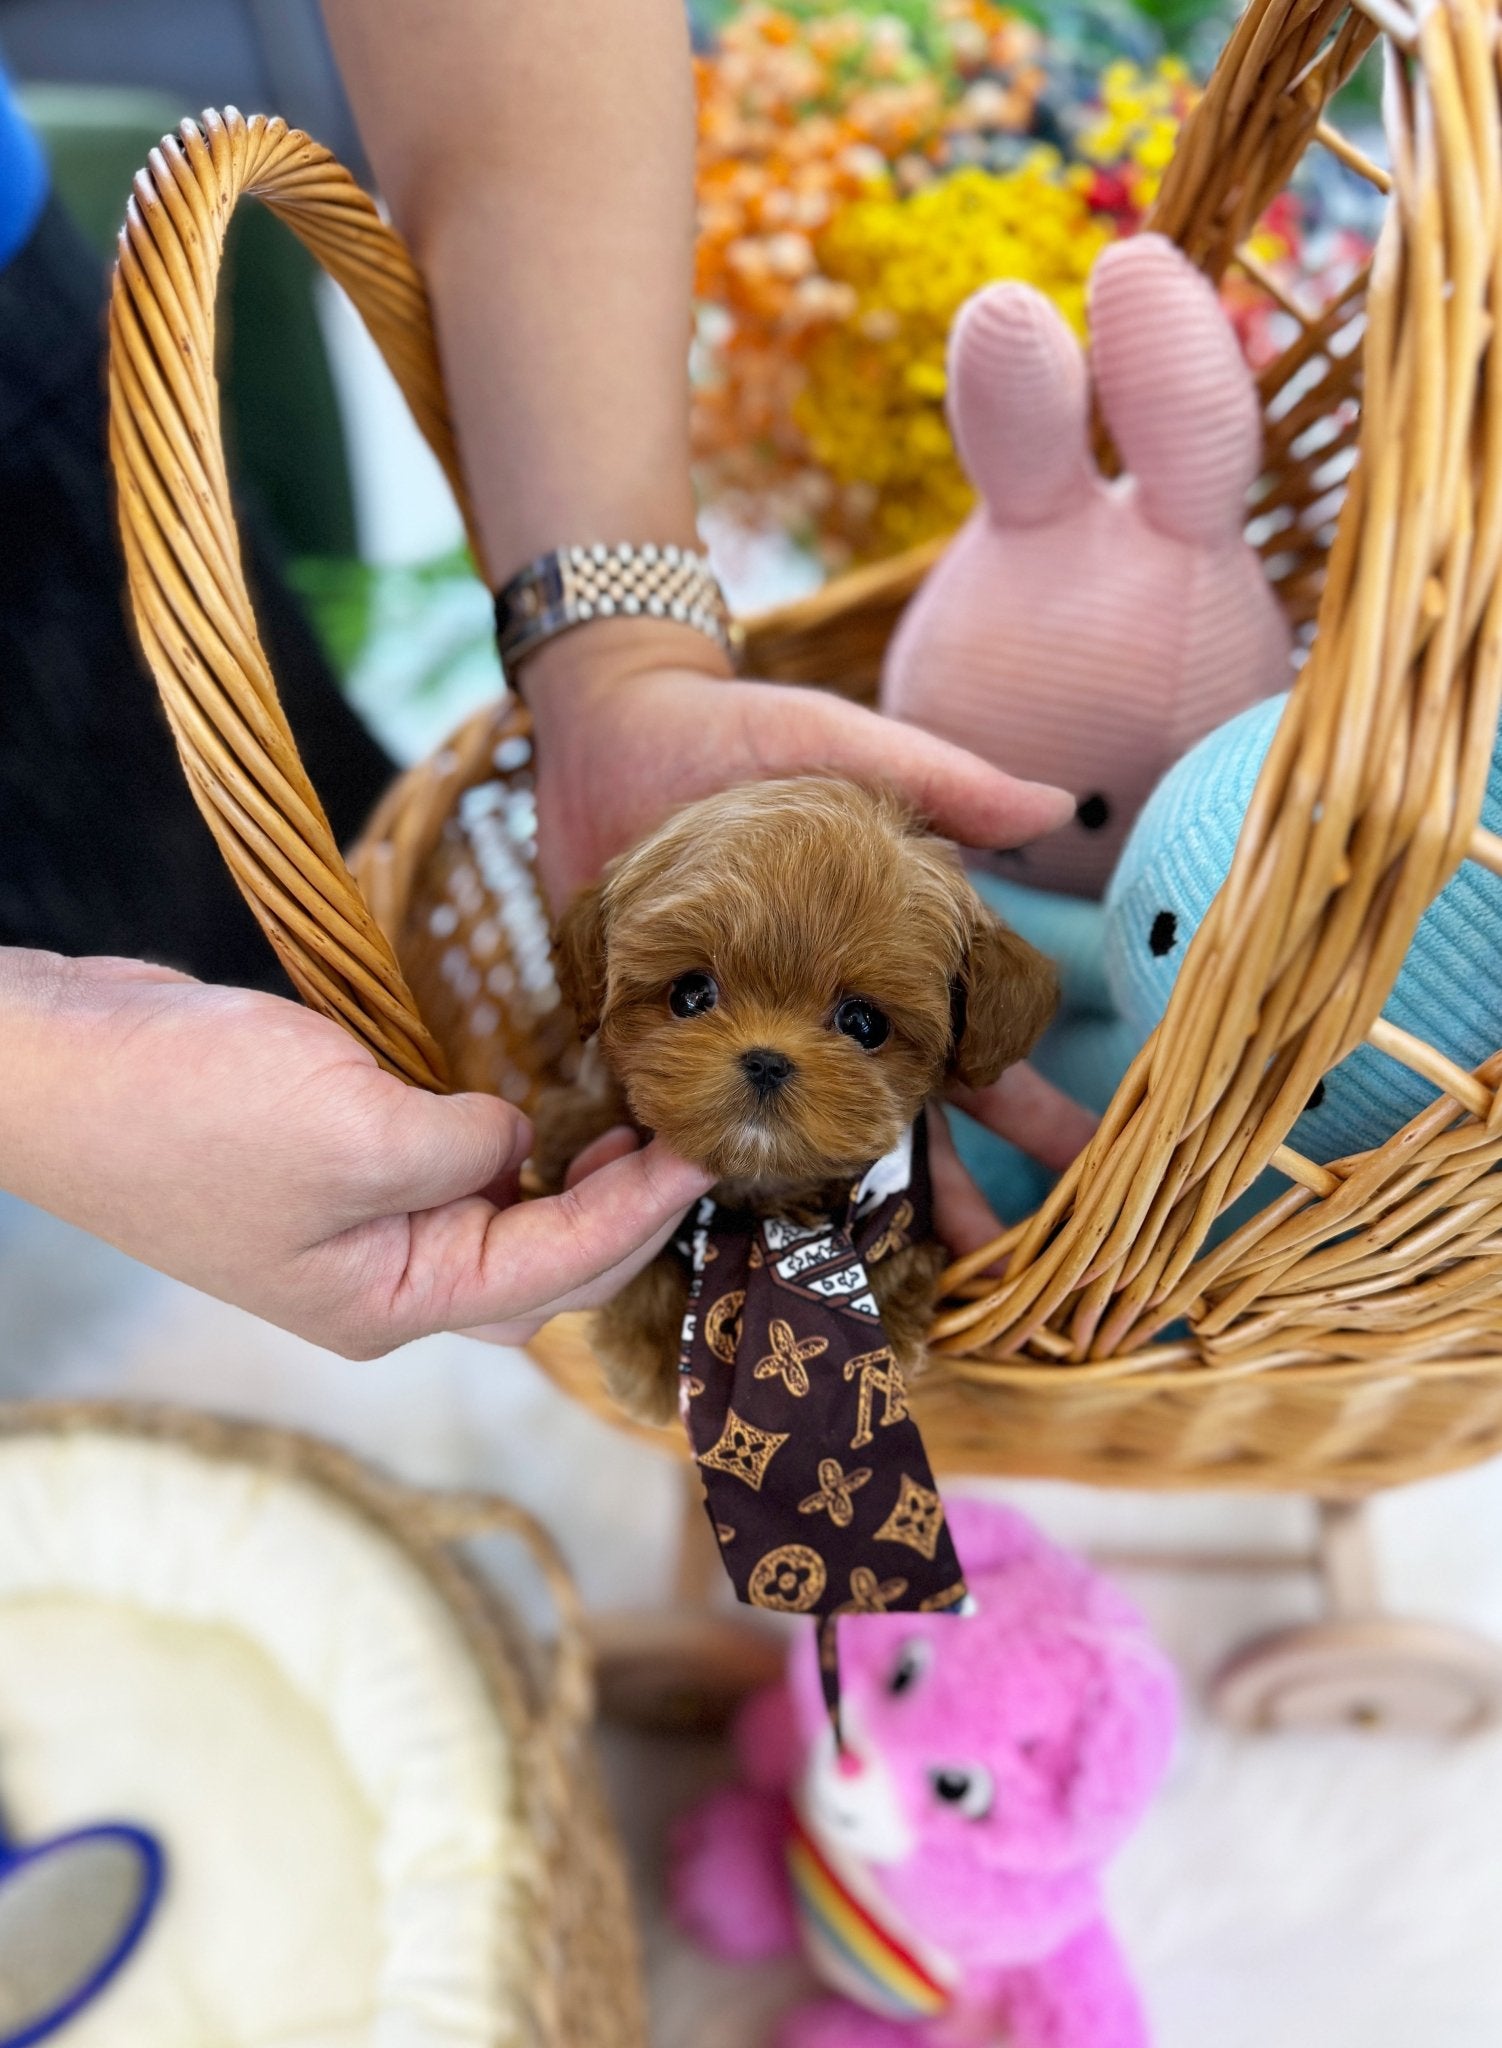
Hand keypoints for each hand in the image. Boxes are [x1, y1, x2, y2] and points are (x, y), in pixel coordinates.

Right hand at [0, 952, 710, 1356]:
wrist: (60, 1064)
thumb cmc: (190, 1110)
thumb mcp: (357, 1128)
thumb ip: (466, 1148)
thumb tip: (516, 1140)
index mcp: (389, 1303)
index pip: (554, 1272)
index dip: (642, 1213)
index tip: (707, 1154)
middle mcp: (382, 1285)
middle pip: (540, 1270)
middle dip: (623, 1215)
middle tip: (685, 1142)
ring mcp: (355, 1234)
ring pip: (500, 1227)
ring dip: (572, 1184)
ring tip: (633, 1127)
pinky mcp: (336, 1174)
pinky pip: (452, 1178)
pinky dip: (508, 1149)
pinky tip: (542, 1110)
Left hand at [526, 619, 1094, 1255]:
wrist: (607, 734)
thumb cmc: (736, 733)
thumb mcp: (845, 745)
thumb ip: (944, 783)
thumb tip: (1055, 807)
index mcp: (881, 952)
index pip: (974, 1044)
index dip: (1027, 1106)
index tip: (1083, 1166)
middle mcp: (819, 1007)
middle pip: (899, 1119)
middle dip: (950, 1193)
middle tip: (994, 1265)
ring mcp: (745, 1029)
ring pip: (802, 1140)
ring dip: (836, 1208)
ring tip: (875, 1280)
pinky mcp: (661, 1035)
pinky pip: (691, 1118)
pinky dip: (704, 1177)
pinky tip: (726, 1240)